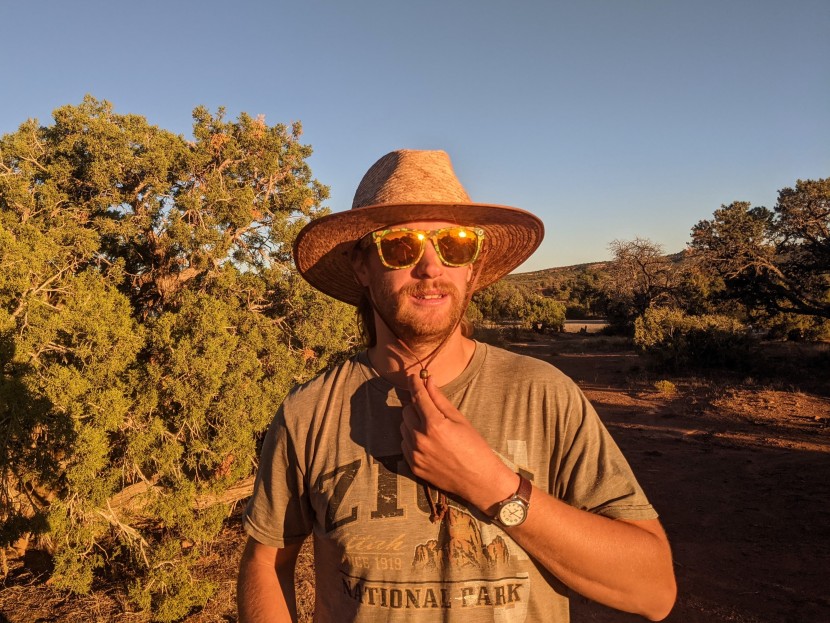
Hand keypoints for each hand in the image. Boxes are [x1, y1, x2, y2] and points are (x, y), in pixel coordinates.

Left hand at [400, 375, 517, 512]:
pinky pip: (404, 444)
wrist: (479, 480)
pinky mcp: (413, 467)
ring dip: (413, 423)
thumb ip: (440, 400)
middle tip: (430, 410)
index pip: (418, 397)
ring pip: (403, 428)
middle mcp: (421, 439)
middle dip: (416, 407)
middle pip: (406, 411)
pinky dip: (412, 439)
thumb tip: (428, 380)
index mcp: (434, 425)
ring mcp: (415, 455)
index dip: (414, 384)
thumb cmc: (474, 446)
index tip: (412, 377)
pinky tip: (428, 442)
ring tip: (431, 429)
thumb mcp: (460, 419)